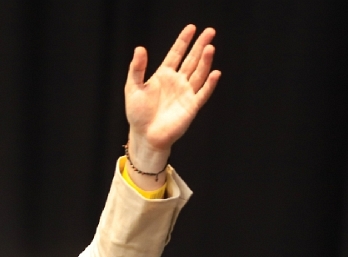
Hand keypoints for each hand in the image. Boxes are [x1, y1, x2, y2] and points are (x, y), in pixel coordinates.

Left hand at [124, 25, 220, 174]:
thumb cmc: (138, 114)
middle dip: (199, 45)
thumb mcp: (133, 88)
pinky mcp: (191, 106)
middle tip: (209, 31)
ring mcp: (185, 93)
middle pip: (191, 60)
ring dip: (205, 61)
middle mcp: (177, 82)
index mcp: (163, 75)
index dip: (183, 41)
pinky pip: (203, 93)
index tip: (191, 28)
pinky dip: (209, 84)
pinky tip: (214, 73)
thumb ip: (137, 69)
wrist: (145, 136)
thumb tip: (140, 48)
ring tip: (210, 47)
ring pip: (198, 73)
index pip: (176, 54)